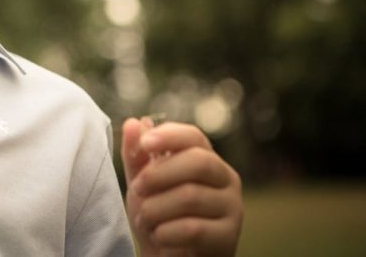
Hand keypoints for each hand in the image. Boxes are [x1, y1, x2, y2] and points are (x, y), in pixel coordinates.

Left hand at [121, 117, 242, 255]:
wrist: (169, 256)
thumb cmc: (160, 215)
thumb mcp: (143, 183)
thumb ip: (137, 155)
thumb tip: (133, 122)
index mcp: (206, 159)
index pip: (194, 136)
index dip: (169, 135)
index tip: (144, 142)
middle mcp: (225, 179)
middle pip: (198, 162)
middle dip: (158, 175)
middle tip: (137, 190)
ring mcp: (232, 208)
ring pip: (191, 196)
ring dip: (155, 209)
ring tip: (144, 219)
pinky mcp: (229, 237)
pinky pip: (193, 229)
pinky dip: (166, 233)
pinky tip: (159, 237)